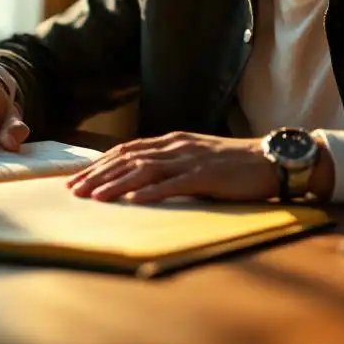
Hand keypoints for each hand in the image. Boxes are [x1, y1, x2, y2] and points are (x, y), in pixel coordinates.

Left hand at [66, 131, 281, 202]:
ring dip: (116, 184)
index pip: (126, 150)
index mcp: (172, 142)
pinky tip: (134, 201)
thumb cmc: (233, 165)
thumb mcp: (195, 159)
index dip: (99, 164)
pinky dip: (152, 192)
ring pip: (145, 170)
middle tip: (73, 191)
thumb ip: (170, 164)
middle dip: (98, 175)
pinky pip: (175, 184)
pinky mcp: (207, 175)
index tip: (77, 179)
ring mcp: (191, 159)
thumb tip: (140, 178)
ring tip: (94, 197)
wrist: (270, 159)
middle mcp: (176, 146)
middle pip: (128, 158)